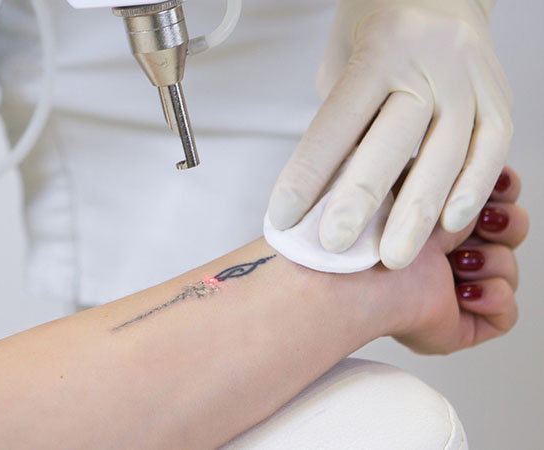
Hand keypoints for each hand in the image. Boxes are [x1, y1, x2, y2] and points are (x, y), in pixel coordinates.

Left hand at [268, 0, 512, 269]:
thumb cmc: (378, 29)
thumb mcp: (341, 61)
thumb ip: (339, 118)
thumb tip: (326, 185)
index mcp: (378, 53)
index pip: (336, 124)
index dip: (308, 175)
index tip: (285, 216)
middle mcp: (426, 64)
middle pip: (391, 143)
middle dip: (360, 202)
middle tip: (336, 246)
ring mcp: (468, 80)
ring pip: (445, 155)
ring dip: (416, 214)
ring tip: (392, 256)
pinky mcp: (499, 96)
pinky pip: (491, 149)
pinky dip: (471, 189)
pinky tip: (450, 224)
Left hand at [379, 167, 526, 353]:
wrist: (363, 275)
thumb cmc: (376, 226)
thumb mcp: (418, 179)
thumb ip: (453, 171)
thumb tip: (488, 166)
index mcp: (429, 215)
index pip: (487, 198)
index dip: (501, 190)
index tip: (497, 183)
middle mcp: (441, 251)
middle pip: (510, 231)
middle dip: (506, 223)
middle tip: (483, 223)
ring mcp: (451, 289)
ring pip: (509, 269)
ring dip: (491, 261)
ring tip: (455, 262)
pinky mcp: (460, 326)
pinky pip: (506, 315)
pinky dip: (492, 297)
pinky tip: (461, 292)